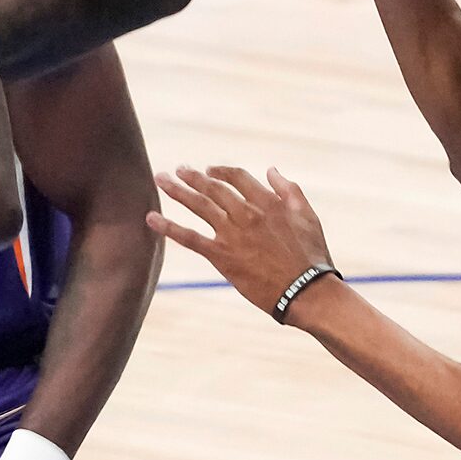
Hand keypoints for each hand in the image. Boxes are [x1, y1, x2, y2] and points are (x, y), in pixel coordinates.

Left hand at [148, 166, 339, 321]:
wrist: (305, 289)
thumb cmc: (310, 255)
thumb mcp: (307, 216)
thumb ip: (289, 190)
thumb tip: (271, 170)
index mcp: (268, 201)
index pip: (238, 177)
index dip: (221, 171)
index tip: (209, 170)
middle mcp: (247, 213)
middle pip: (214, 188)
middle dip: (193, 177)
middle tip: (177, 169)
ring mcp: (232, 233)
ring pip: (199, 205)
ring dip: (177, 190)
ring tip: (160, 179)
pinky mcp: (221, 255)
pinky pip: (189, 237)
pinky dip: (168, 226)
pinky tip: (150, 218)